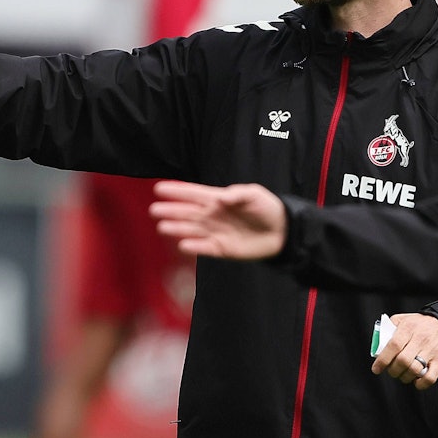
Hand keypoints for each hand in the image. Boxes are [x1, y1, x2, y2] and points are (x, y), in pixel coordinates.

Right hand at [151, 180, 286, 258]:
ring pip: (192, 230)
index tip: (159, 188)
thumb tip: (219, 197)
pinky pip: (205, 247)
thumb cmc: (268, 208)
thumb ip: (237, 194)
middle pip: (188, 212)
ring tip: (163, 226)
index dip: (178, 191)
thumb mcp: (255, 195)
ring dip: (178, 228)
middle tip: (154, 209)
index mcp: (220, 199)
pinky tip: (183, 244)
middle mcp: (214, 215)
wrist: (282, 232)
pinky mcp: (222, 249)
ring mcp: (216, 232)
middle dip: (172, 210)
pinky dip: (195, 246)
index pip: (194, 194)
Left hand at [371, 313, 437, 390]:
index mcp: (409, 328)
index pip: (393, 345)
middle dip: (393, 370)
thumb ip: (390, 327)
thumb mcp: (404, 319)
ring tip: (404, 374)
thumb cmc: (422, 324)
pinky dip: (420, 384)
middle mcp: (420, 339)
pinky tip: (416, 380)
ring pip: (414, 371)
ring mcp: (432, 350)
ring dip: (405, 377)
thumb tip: (379, 342)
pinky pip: (429, 378)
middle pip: (402, 361)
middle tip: (392, 371)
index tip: (376, 368)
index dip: (383, 360)